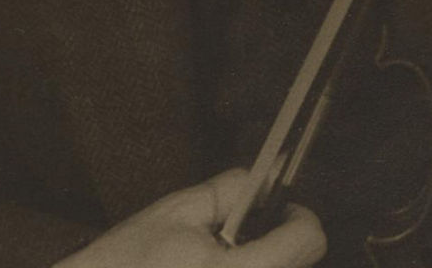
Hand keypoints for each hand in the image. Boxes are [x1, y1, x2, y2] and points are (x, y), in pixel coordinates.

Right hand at [55, 169, 325, 267]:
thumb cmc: (122, 265)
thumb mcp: (177, 212)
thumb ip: (231, 189)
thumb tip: (270, 172)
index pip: (308, 240)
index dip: (296, 215)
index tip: (280, 209)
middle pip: (295, 263)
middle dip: (272, 242)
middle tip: (235, 236)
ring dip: (259, 261)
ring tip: (212, 260)